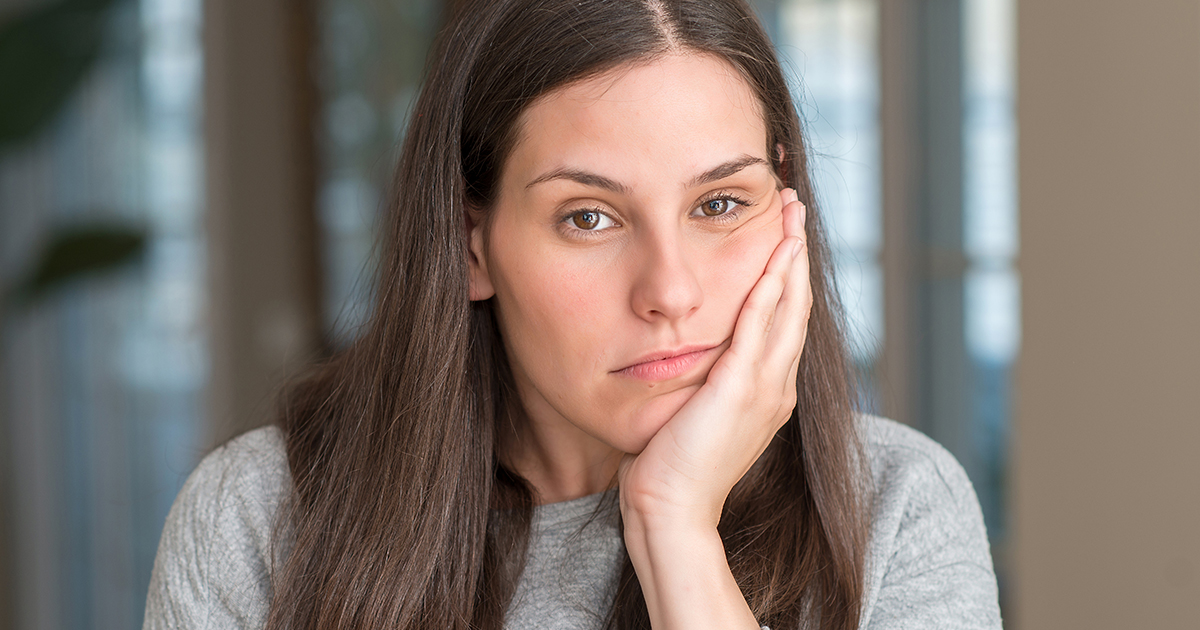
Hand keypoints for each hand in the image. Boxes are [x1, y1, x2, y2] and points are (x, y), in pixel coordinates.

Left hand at [617, 187, 811, 531]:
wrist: (670, 508)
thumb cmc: (671, 466)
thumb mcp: (694, 414)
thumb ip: (701, 382)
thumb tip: (682, 354)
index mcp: (768, 392)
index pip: (785, 321)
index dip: (788, 275)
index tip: (783, 235)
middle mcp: (776, 387)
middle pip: (796, 305)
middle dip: (795, 252)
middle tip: (794, 207)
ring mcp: (764, 388)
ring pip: (787, 307)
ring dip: (790, 256)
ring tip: (790, 214)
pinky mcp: (741, 388)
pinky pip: (761, 325)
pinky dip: (771, 286)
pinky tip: (775, 253)